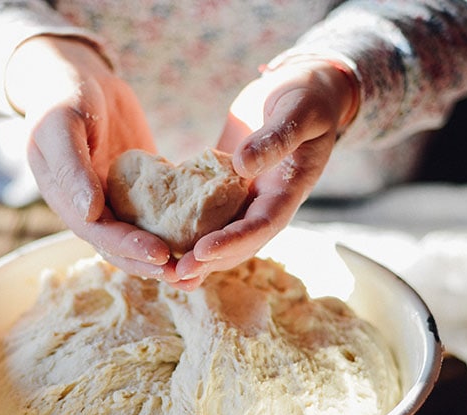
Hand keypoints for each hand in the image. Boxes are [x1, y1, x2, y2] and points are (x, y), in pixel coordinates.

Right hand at [5, 36, 177, 280]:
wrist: (79, 79)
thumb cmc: (62, 97)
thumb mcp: (60, 125)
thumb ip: (70, 168)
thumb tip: (89, 213)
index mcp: (67, 201)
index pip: (99, 234)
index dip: (128, 248)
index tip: (161, 255)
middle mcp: (90, 210)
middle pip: (122, 247)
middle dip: (153, 263)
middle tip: (188, 275)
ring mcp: (115, 203)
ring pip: (142, 237)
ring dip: (168, 256)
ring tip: (200, 270)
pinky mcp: (138, 192)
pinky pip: (158, 215)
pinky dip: (178, 228)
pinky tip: (208, 234)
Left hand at [173, 57, 358, 289]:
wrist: (304, 88)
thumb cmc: (306, 95)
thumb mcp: (298, 111)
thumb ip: (276, 137)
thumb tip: (243, 165)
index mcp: (289, 191)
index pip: (261, 226)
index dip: (233, 242)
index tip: (202, 252)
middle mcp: (267, 203)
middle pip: (240, 244)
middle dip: (209, 261)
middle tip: (176, 274)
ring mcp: (247, 198)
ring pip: (223, 236)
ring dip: (198, 257)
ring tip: (168, 274)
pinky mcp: (226, 188)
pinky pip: (208, 214)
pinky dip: (188, 229)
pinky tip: (160, 240)